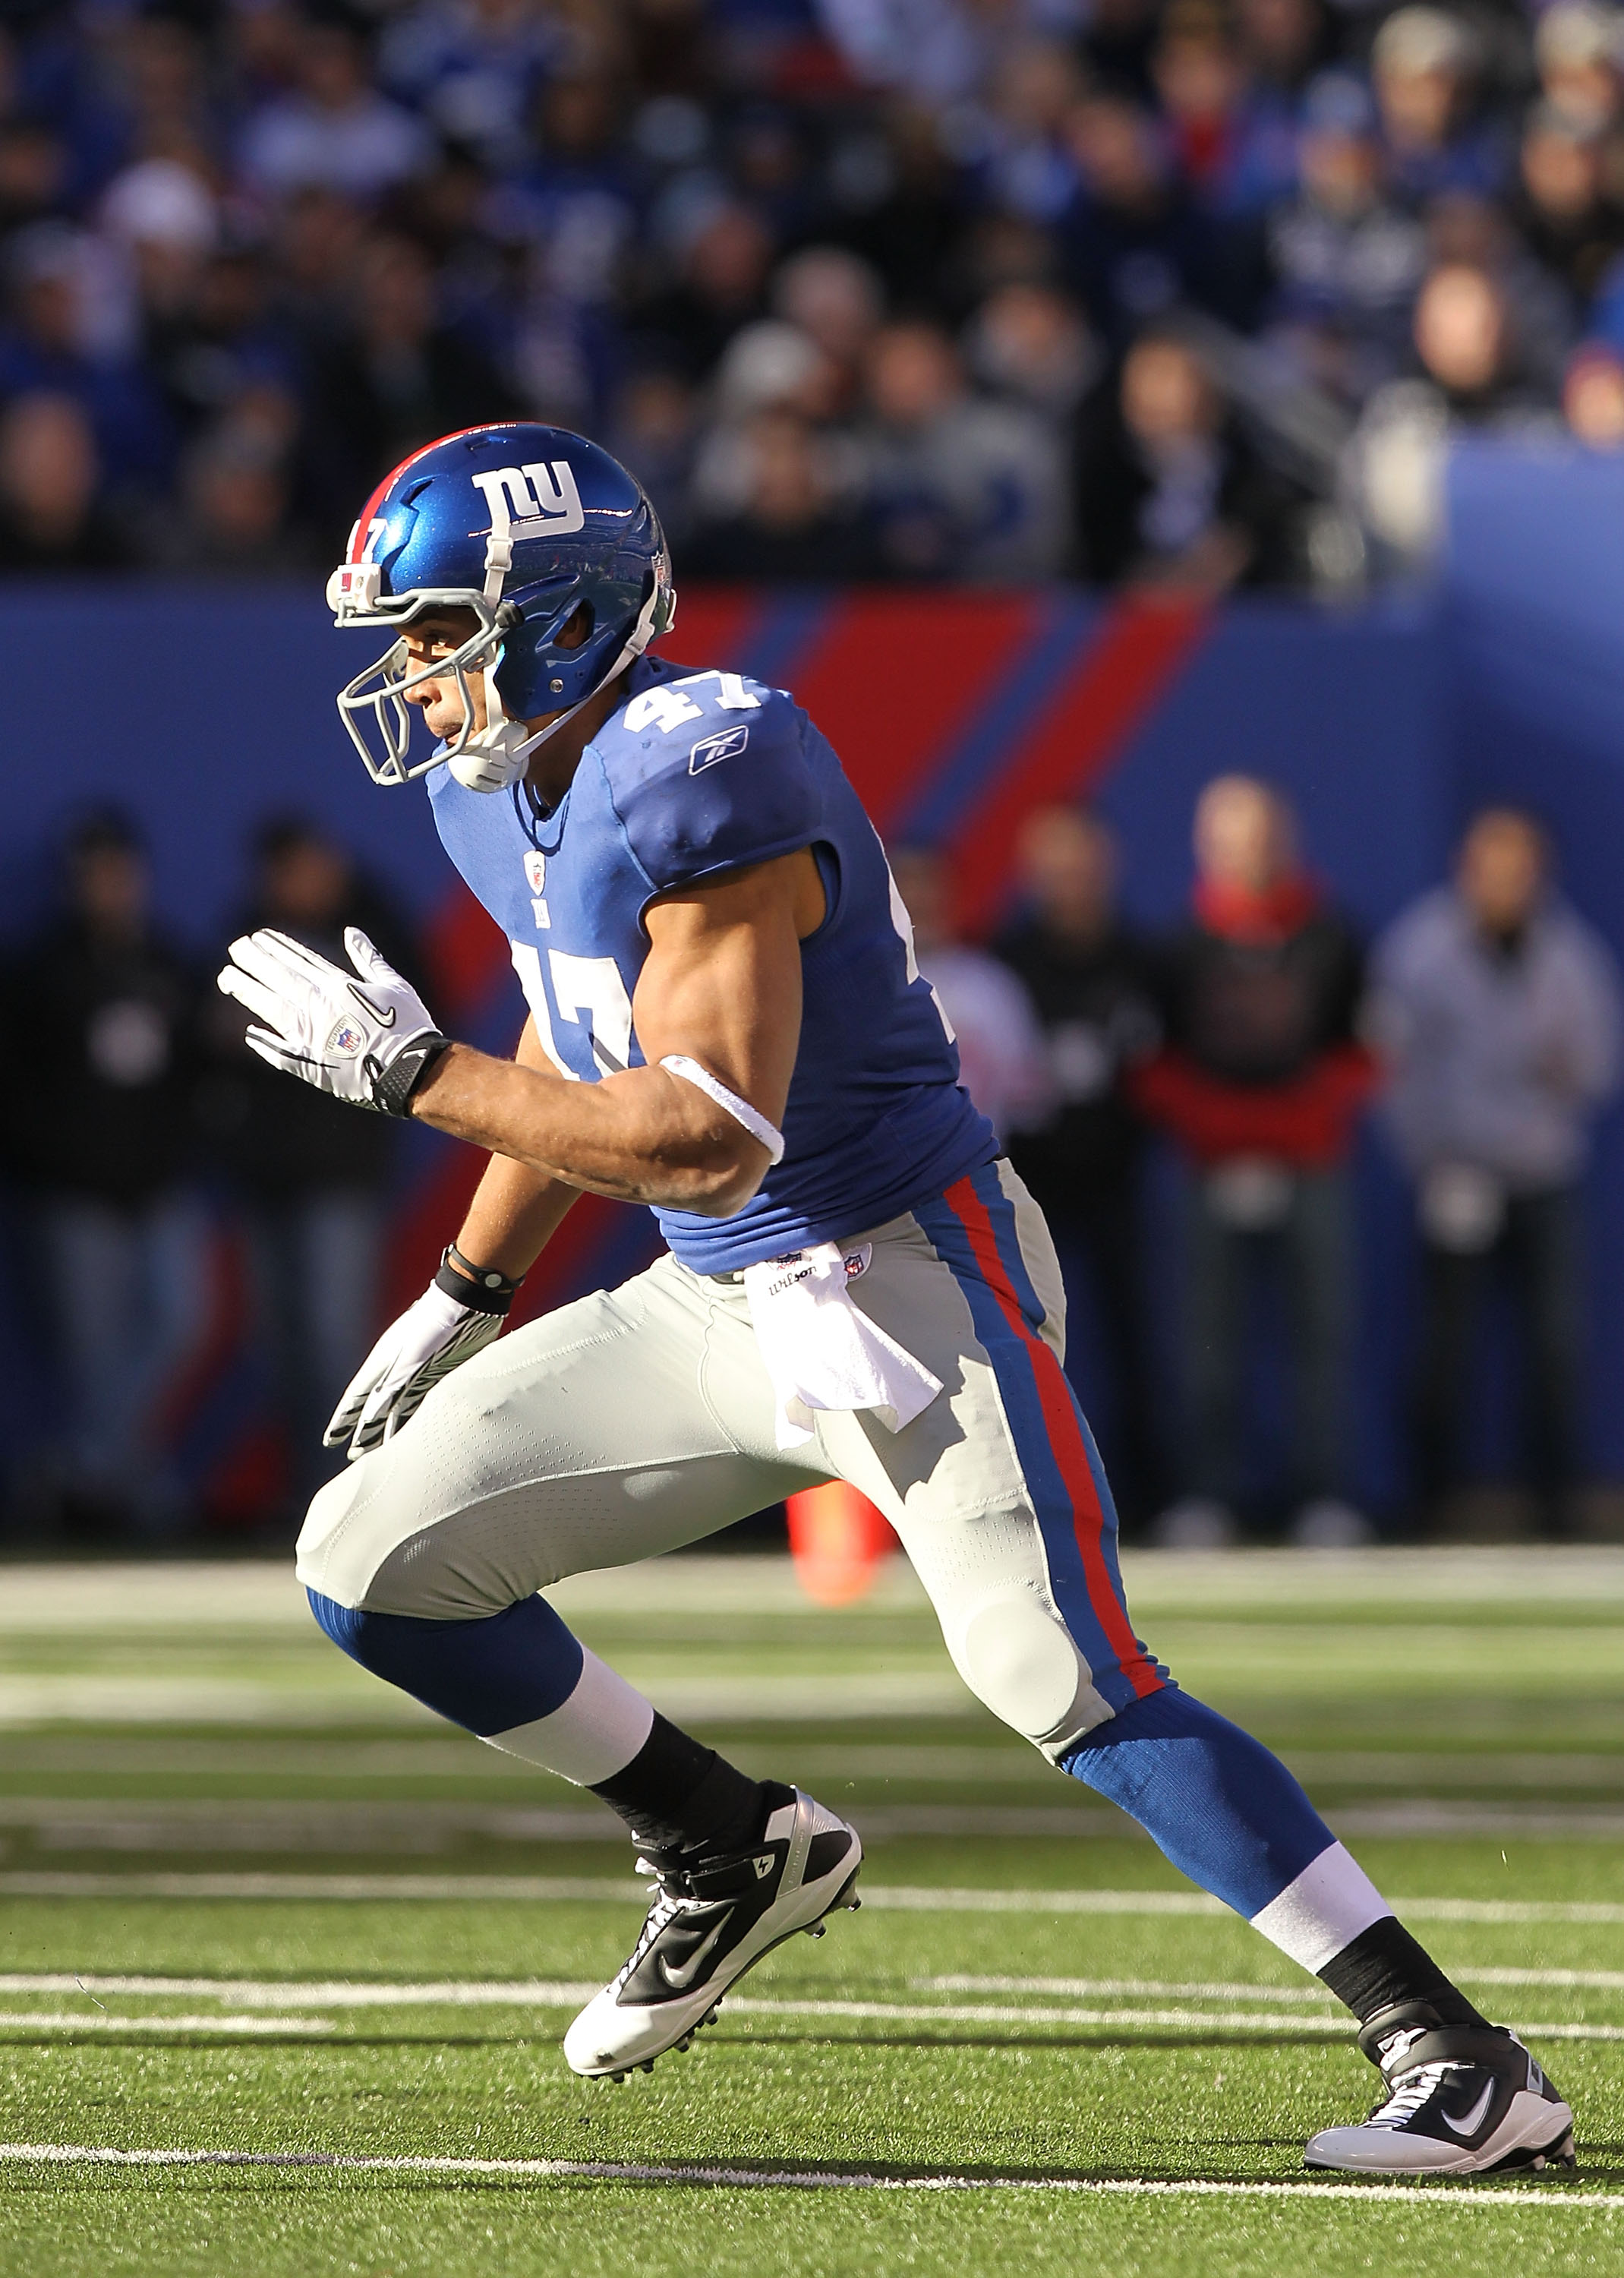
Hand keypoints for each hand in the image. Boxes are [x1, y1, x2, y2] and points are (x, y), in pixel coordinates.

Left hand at [217, 927, 447, 1114]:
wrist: (411, 1071)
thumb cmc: (409, 1027)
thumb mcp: (394, 984)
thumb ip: (369, 958)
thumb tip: (350, 932)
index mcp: (340, 987)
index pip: (301, 961)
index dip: (278, 947)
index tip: (259, 936)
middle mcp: (319, 1007)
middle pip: (279, 978)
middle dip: (255, 961)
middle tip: (235, 947)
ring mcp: (311, 1035)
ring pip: (271, 1007)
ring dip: (247, 991)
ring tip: (227, 977)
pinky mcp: (309, 1064)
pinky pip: (279, 1051)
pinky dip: (263, 1042)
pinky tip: (248, 1032)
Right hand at [325, 1277, 504, 1458]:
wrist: (467, 1303)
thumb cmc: (434, 1326)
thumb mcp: (410, 1357)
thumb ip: (391, 1386)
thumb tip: (370, 1416)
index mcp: (382, 1363)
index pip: (356, 1399)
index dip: (342, 1420)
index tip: (330, 1440)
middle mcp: (396, 1371)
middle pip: (374, 1408)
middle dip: (363, 1432)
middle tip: (353, 1456)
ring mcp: (417, 1373)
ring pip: (397, 1409)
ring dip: (387, 1432)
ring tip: (376, 1454)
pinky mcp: (440, 1374)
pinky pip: (421, 1404)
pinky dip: (413, 1422)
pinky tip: (411, 1438)